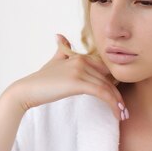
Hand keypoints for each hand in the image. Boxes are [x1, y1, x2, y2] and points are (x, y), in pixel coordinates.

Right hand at [10, 33, 126, 120]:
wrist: (27, 90)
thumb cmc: (40, 80)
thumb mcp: (53, 61)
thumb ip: (61, 49)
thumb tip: (59, 35)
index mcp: (79, 57)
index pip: (104, 71)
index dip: (113, 84)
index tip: (119, 99)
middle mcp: (82, 61)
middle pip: (108, 79)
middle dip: (118, 96)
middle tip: (125, 111)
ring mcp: (79, 70)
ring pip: (107, 87)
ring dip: (118, 103)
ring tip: (123, 115)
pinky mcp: (77, 82)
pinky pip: (101, 92)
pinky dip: (112, 103)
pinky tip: (116, 113)